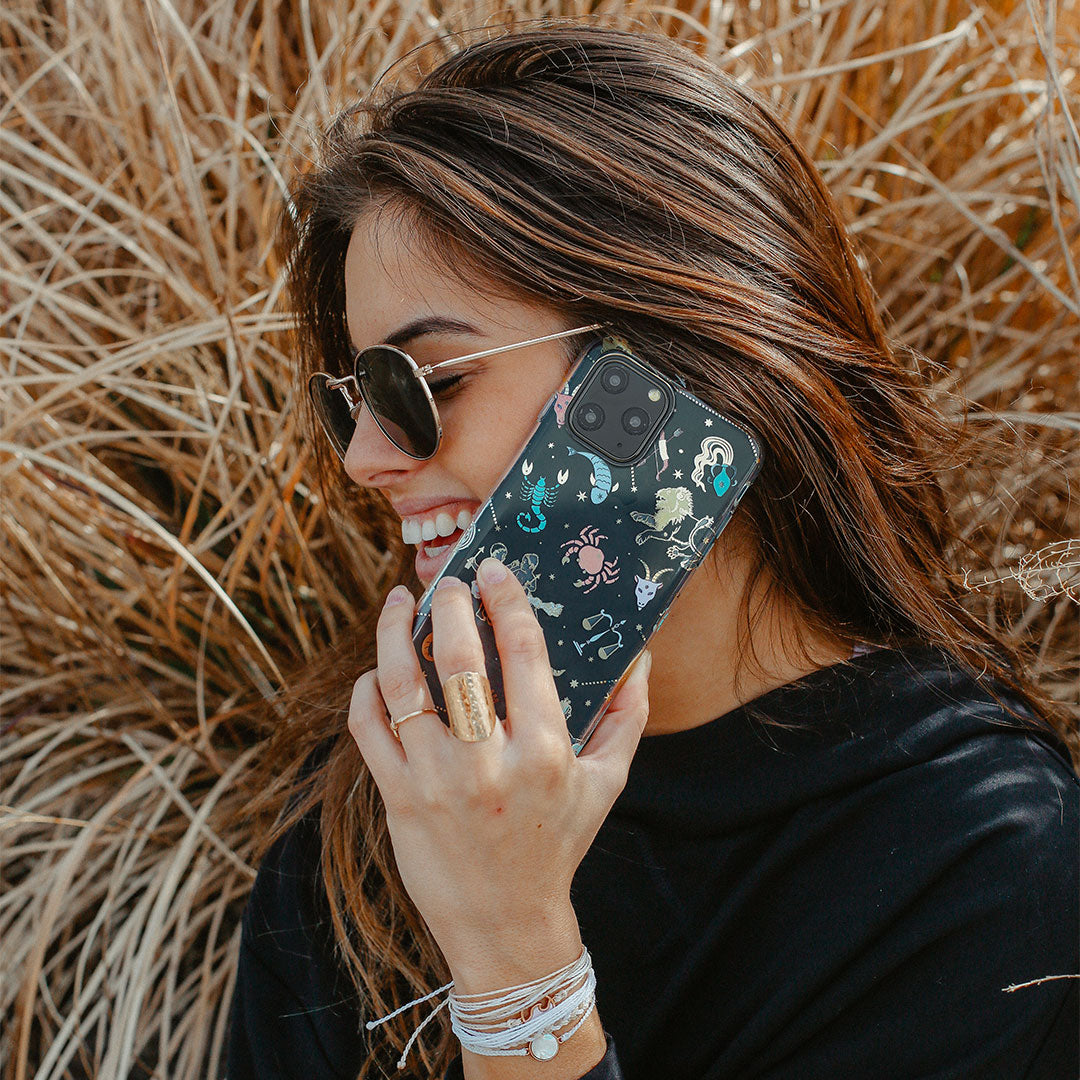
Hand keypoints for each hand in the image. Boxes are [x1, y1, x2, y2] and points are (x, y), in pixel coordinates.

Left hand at [348, 556, 651, 978]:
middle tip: (449, 581)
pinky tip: (378, 669)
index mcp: (545, 752)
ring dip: (395, 633)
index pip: (524, 653)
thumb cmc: (556, 846)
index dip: (507, 601)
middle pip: (458, 660)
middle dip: (450, 605)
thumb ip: (627, 716)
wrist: (505, 924)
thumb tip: (639, 657)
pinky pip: (369, 728)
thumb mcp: (604, 783)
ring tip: (399, 603)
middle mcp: (489, 763)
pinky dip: (368, 690)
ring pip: (402, 685)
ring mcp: (436, 780)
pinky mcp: (398, 798)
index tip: (494, 571)